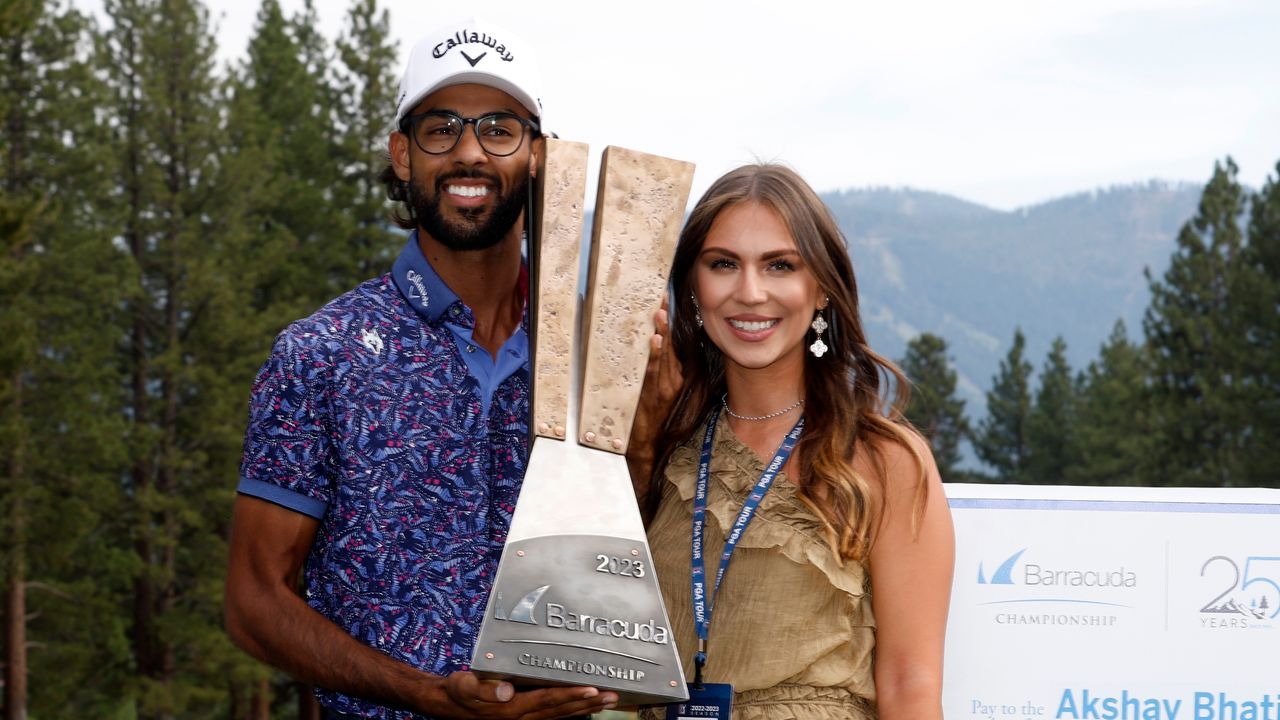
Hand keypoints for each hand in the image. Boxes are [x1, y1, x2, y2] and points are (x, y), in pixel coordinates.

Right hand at [435, 672, 617, 719]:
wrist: (449, 705)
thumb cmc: (457, 692)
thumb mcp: (463, 686)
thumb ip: (483, 688)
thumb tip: (505, 690)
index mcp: (511, 708)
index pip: (547, 700)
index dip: (570, 695)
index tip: (591, 689)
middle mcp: (522, 717)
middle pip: (561, 711)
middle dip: (588, 703)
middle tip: (612, 695)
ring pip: (562, 716)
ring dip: (586, 708)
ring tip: (608, 700)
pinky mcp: (525, 718)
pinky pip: (554, 717)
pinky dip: (572, 712)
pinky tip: (586, 706)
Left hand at [627, 300, 683, 506]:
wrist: (647, 443)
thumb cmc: (650, 417)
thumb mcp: (658, 391)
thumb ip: (657, 371)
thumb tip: (649, 346)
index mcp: (675, 375)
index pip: (671, 342)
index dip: (667, 321)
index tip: (663, 299)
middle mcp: (673, 379)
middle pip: (669, 343)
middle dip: (664, 320)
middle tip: (660, 296)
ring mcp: (665, 386)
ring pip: (663, 354)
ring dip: (661, 332)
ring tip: (659, 313)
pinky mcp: (655, 394)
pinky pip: (653, 370)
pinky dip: (655, 355)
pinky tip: (654, 340)